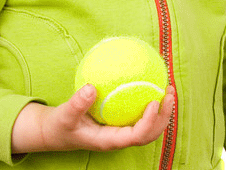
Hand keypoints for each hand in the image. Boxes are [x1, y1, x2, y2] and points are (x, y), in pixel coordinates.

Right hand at [11, 84, 174, 153]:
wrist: (57, 131)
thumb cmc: (62, 126)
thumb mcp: (64, 115)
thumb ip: (77, 104)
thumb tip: (90, 87)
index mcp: (110, 141)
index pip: (137, 136)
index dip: (150, 121)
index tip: (154, 101)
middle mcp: (120, 138)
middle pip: (150, 133)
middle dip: (164, 116)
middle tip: (169, 93)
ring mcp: (123, 132)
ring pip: (150, 126)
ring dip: (163, 110)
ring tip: (168, 88)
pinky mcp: (122, 124)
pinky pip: (140, 114)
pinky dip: (151, 102)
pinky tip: (152, 83)